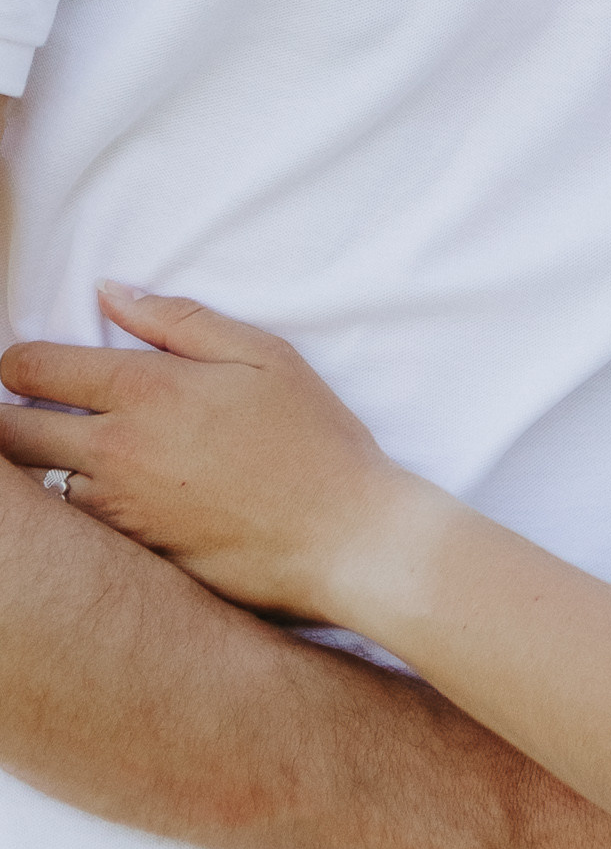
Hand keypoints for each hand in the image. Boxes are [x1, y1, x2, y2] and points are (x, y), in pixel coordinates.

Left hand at [0, 284, 415, 625]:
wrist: (339, 538)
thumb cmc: (310, 438)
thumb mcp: (262, 353)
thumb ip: (179, 319)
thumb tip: (110, 292)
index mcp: (146, 390)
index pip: (32, 370)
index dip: (18, 363)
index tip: (29, 365)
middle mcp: (115, 453)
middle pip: (10, 434)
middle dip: (8, 417)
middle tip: (36, 409)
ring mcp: (116, 512)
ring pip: (36, 487)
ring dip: (40, 467)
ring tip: (71, 452)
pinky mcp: (128, 556)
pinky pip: (72, 526)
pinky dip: (72, 509)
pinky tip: (110, 497)